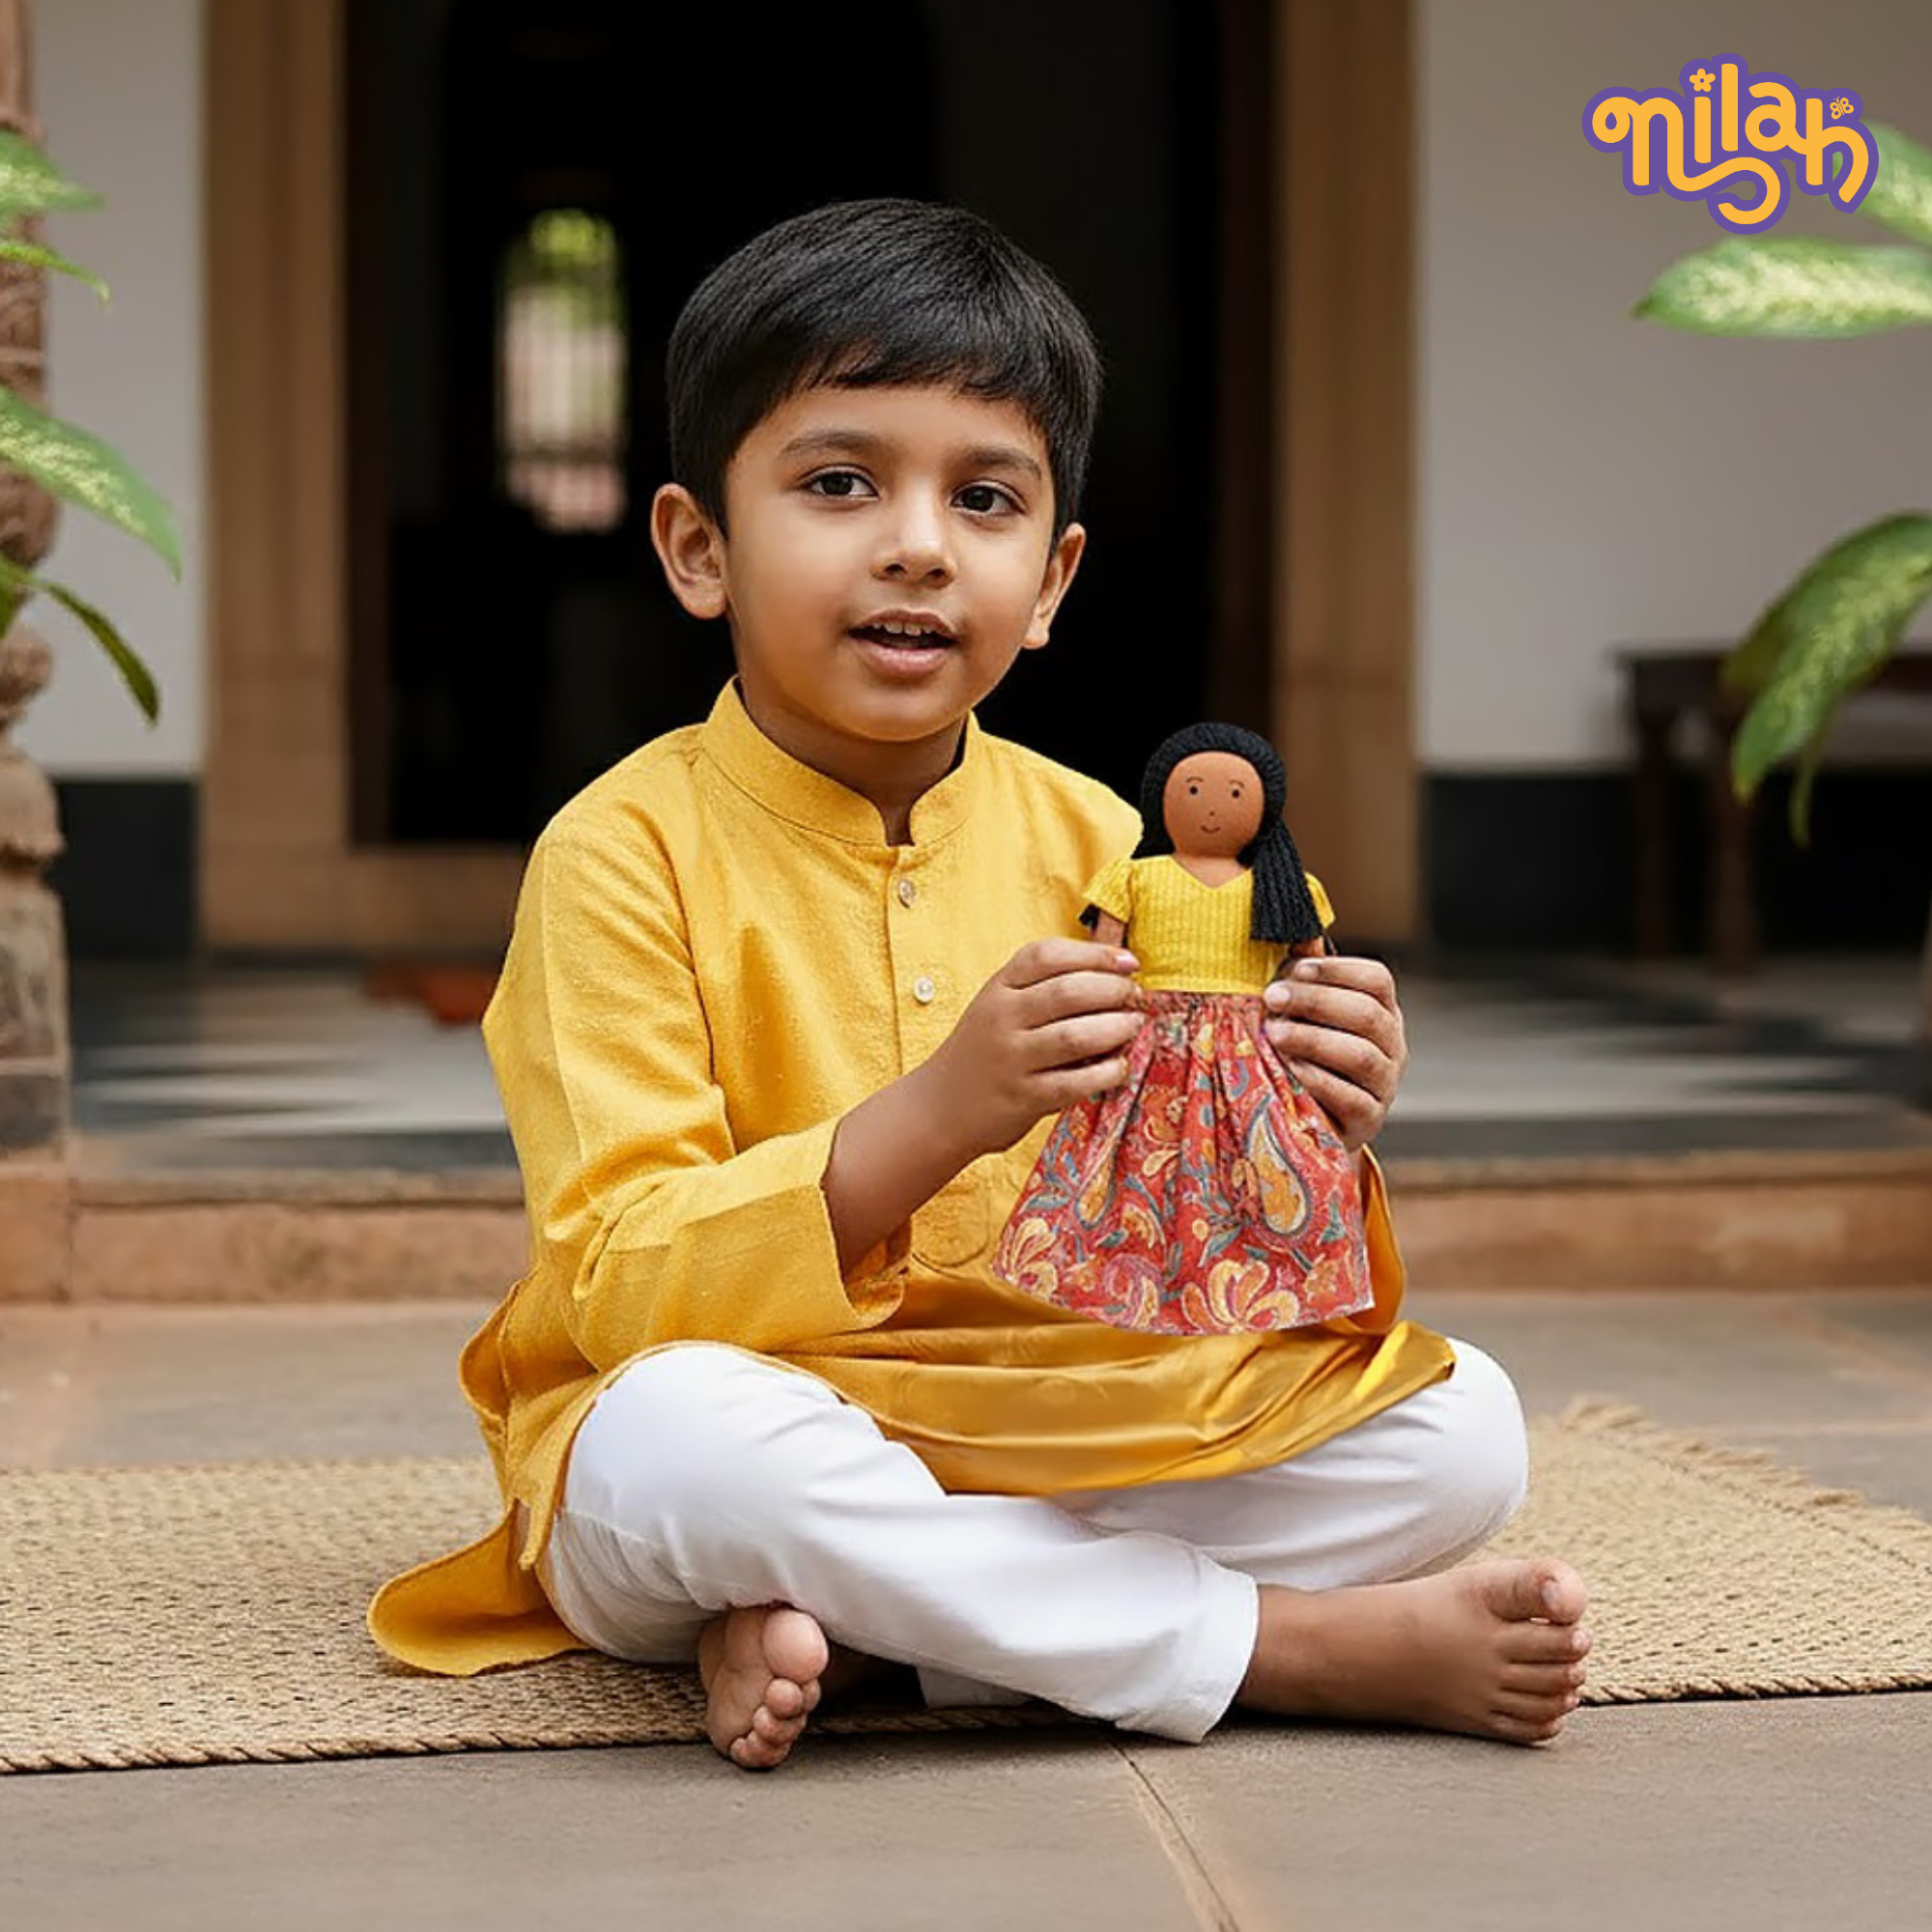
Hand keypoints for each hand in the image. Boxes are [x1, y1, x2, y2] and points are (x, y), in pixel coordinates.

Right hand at [923, 939, 1143, 1157]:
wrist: (940, 1107)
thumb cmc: (985, 1050)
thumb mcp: (1001, 1006)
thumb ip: (1044, 988)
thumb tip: (1116, 973)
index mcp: (999, 987)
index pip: (1048, 955)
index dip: (1095, 954)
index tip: (1128, 963)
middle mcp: (1002, 1018)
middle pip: (1068, 992)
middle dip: (1113, 990)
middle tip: (1135, 997)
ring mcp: (1011, 1058)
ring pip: (1076, 1036)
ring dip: (1116, 1028)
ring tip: (1133, 1026)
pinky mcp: (1024, 1097)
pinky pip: (1075, 1082)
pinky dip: (1106, 1072)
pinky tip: (1118, 1067)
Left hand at [1262, 951, 1407, 1152]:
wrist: (1306, 1121)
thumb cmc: (1301, 1055)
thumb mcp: (1303, 1016)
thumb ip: (1303, 979)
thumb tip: (1298, 934)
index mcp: (1381, 1011)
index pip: (1376, 980)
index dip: (1337, 970)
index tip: (1295, 968)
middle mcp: (1392, 1046)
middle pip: (1367, 1014)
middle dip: (1316, 1001)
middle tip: (1272, 997)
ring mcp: (1385, 1085)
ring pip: (1361, 1056)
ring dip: (1314, 1040)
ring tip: (1275, 1034)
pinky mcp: (1369, 1120)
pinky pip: (1352, 1098)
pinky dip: (1319, 1080)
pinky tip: (1291, 1068)